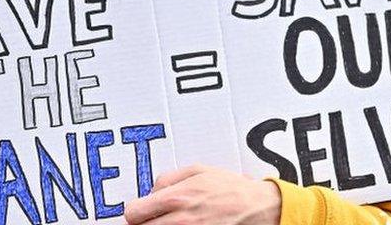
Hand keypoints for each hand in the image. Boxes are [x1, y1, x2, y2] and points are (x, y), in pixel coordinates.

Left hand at [125, 165, 280, 224]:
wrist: (257, 208)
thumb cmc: (231, 190)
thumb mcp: (198, 170)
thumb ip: (168, 178)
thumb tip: (152, 189)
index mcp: (176, 199)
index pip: (133, 213)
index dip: (135, 211)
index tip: (140, 211)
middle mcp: (179, 221)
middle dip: (145, 222)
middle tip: (154, 217)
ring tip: (171, 220)